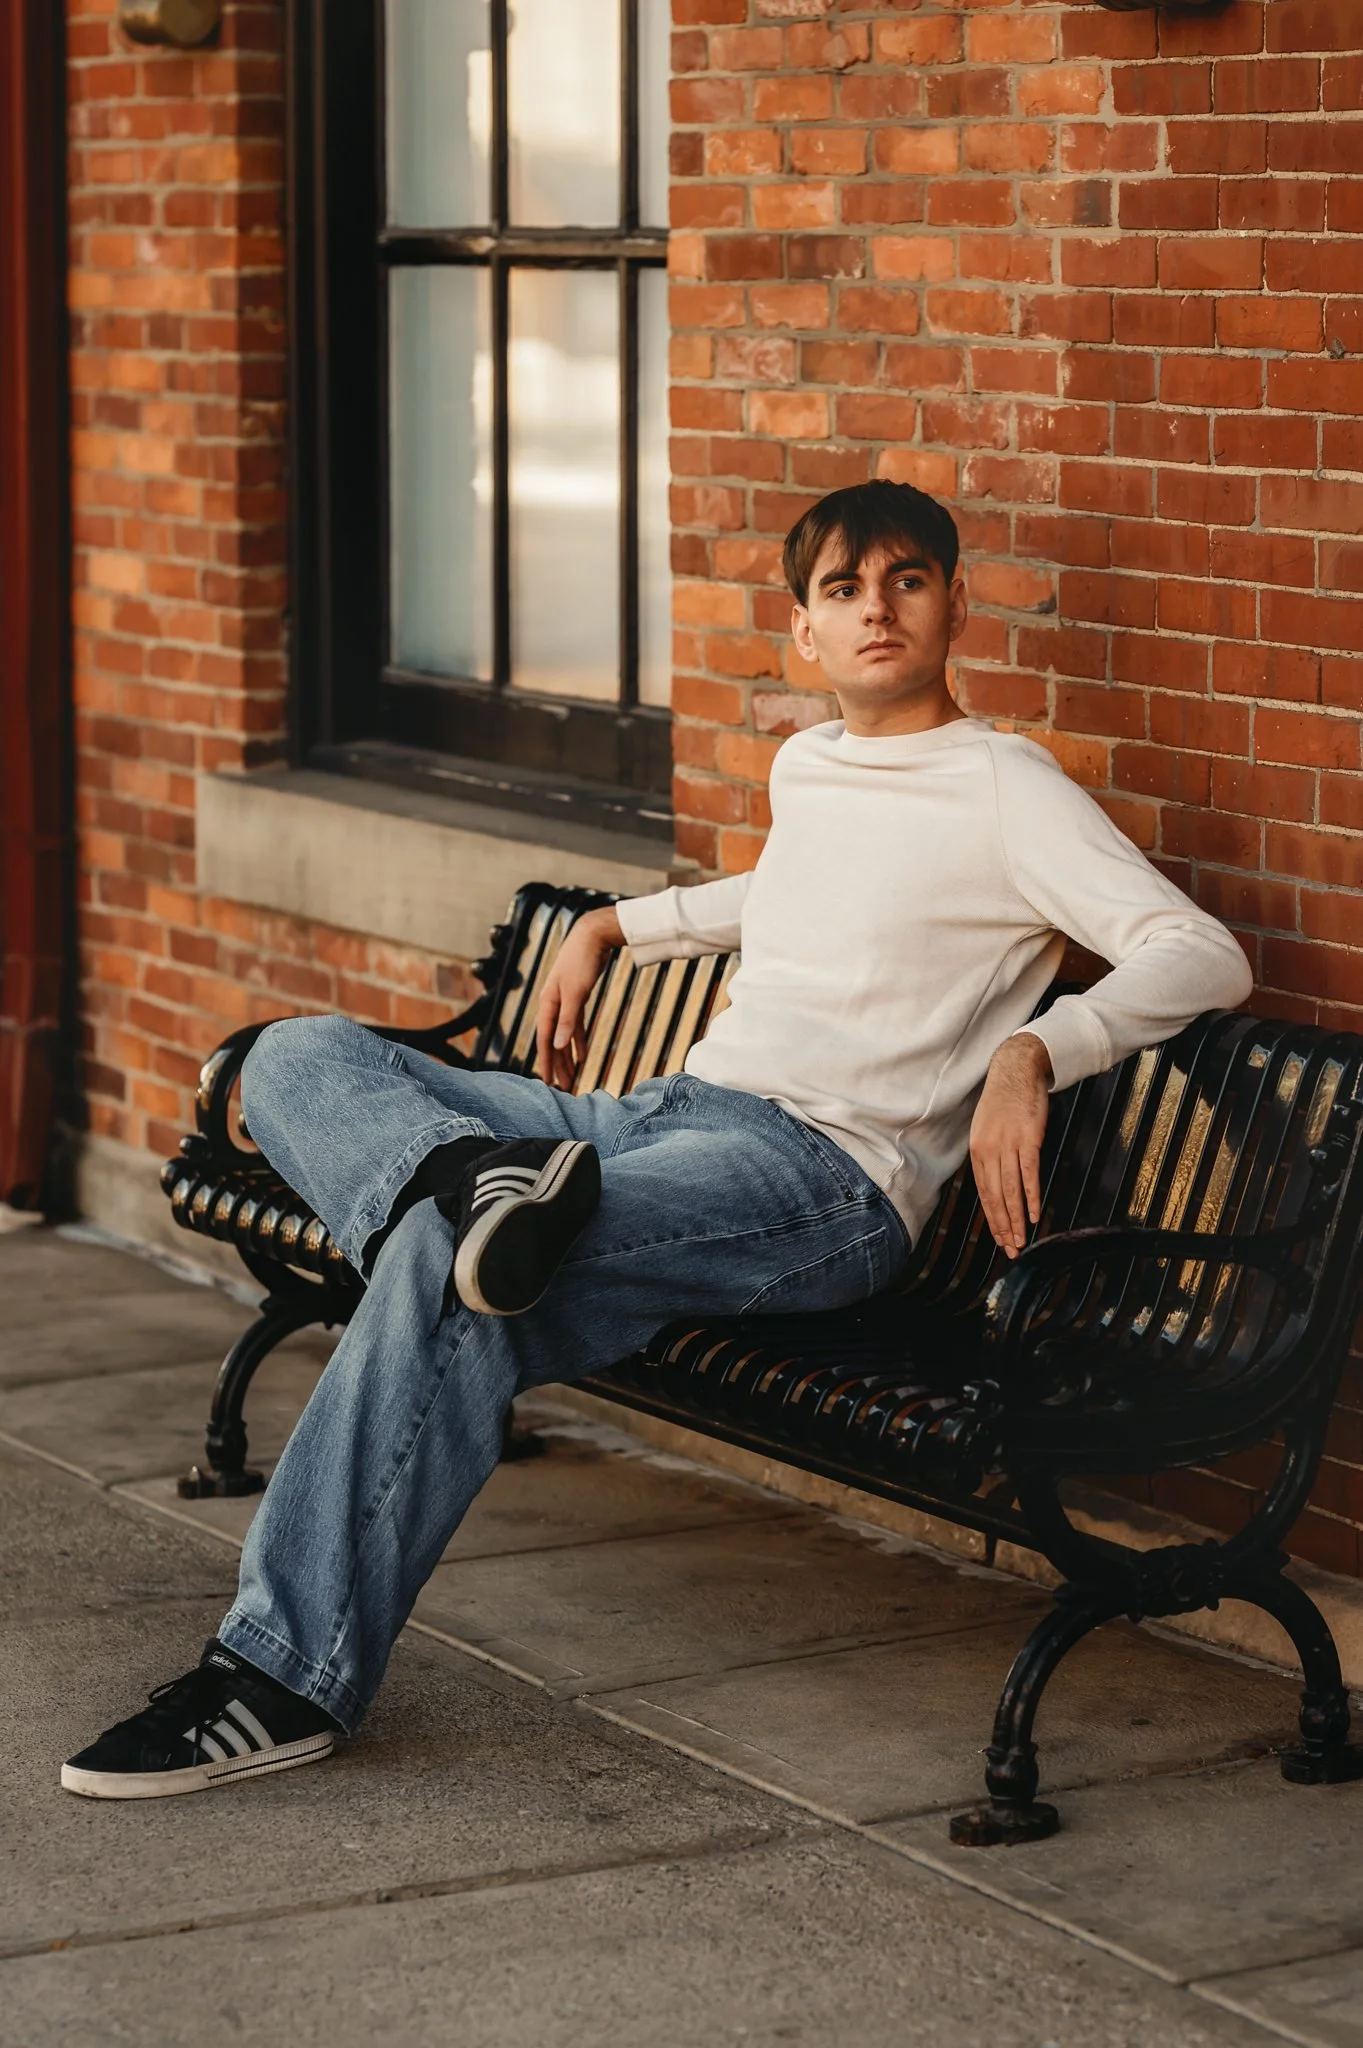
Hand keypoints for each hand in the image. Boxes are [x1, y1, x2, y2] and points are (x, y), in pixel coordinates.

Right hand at [536, 906, 624, 1090]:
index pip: (545, 1039)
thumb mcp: (576, 993)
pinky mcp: (577, 998)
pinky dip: (578, 1040)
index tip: (549, 1083)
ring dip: (567, 1056)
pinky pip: (575, 1025)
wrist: (592, 936)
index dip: (547, 1062)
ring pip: (564, 1035)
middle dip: (558, 1065)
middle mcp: (552, 1004)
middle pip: (553, 1041)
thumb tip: (558, 1046)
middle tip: (564, 1088)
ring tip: (571, 1076)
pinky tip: (583, 1054)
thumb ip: (567, 1020)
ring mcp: (564, 1001)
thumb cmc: (582, 961)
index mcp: (548, 1004)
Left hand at [969, 1032, 1052, 1259]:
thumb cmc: (1003, 1101)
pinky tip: (1034, 1214)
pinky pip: (1029, 1174)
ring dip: (1017, 1218)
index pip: (984, 1193)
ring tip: (1021, 1240)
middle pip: (996, 1197)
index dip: (992, 1219)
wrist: (1015, 1071)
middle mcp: (989, 1151)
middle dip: (1003, 1227)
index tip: (998, 1239)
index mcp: (977, 1151)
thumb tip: (993, 1182)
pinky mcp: (1028, 1140)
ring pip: (1012, 1190)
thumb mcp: (986, 1129)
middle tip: (1010, 1250)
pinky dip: (1031, 1197)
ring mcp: (1008, 1146)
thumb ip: (989, 1156)